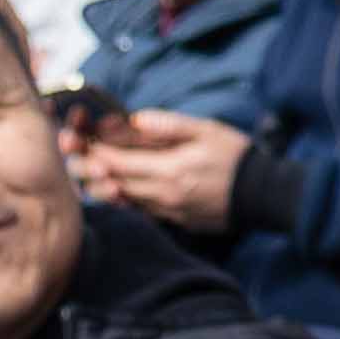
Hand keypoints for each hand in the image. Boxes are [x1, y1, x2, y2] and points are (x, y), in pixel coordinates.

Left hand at [71, 107, 249, 227]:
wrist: (264, 196)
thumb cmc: (237, 158)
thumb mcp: (207, 130)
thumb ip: (169, 125)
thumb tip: (136, 120)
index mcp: (168, 170)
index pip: (115, 161)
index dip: (91, 149)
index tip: (78, 137)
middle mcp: (162, 194)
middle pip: (111, 182)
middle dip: (89, 166)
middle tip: (75, 153)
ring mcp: (167, 210)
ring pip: (122, 198)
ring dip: (102, 184)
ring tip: (92, 170)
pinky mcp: (175, 219)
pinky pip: (139, 209)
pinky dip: (124, 197)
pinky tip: (119, 188)